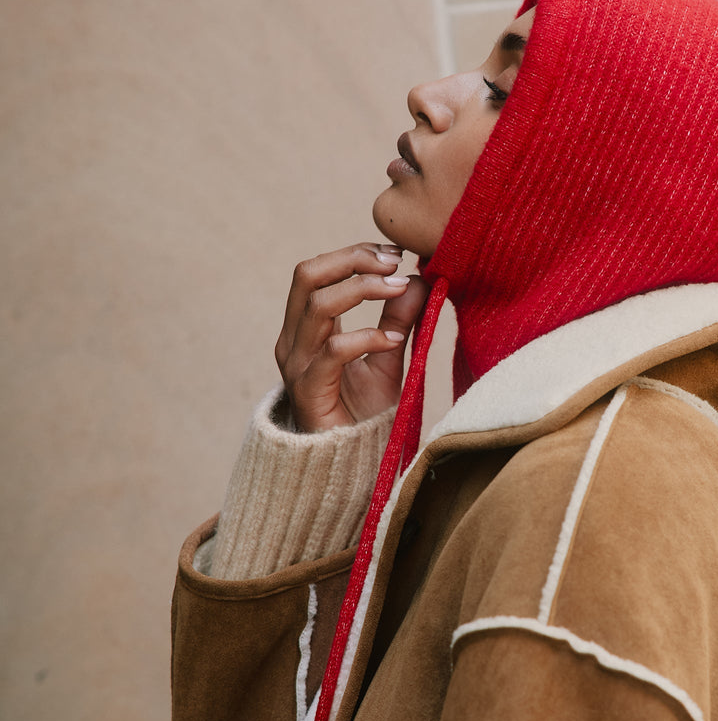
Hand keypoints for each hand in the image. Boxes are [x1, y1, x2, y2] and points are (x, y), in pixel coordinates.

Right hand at [275, 243, 428, 431]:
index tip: (395, 254)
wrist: (349, 466)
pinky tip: (393, 341)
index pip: (317, 272)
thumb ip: (399, 320)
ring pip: (317, 306)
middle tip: (394, 263)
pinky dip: (366, 337)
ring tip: (400, 290)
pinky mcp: (308, 391)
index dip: (354, 255)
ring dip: (363, 290)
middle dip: (352, 260)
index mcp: (307, 328)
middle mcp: (294, 340)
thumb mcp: (387, 358)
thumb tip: (419, 278)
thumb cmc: (363, 415)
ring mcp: (297, 365)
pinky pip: (332, 352)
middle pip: (307, 276)